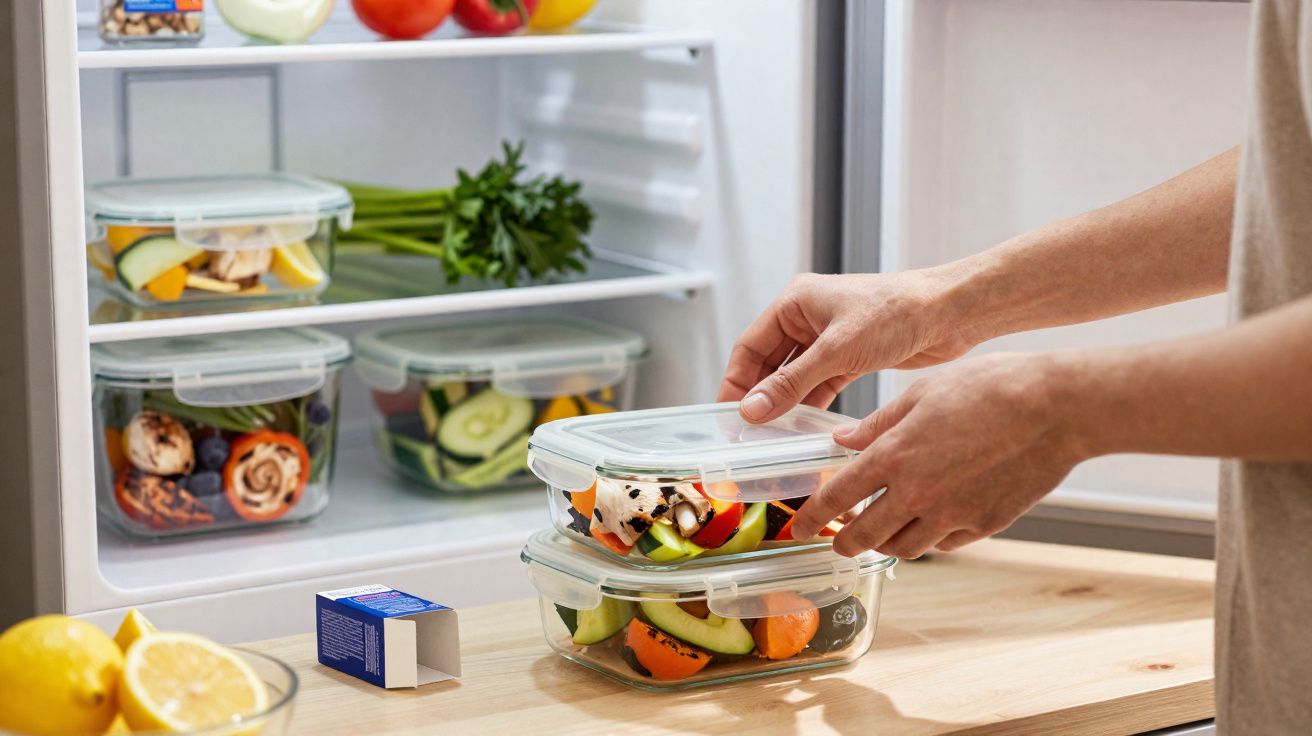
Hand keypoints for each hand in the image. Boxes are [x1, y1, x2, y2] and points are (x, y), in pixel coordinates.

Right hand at [718, 271, 979, 422]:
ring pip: (794, 377)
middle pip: (769, 364)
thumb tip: (752, 410)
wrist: (948, 313)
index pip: (750, 346)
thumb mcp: (837, 350)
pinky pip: (819, 384)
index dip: (736, 382)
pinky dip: (810, 404)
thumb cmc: (895, 313)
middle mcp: (807, 318)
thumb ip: (792, 382)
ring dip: (784, 404)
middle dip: (758, 397)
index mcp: (795, 302)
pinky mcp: (850, 357)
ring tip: (772, 437)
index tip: (728, 416)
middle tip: (747, 433)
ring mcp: (828, 338)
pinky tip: (803, 429)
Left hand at [790, 352, 1087, 557]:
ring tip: (883, 530)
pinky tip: (933, 519)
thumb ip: (878, 423)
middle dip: (845, 543)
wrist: (1056, 408)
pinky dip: (932, 536)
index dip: (812, 518)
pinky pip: (945, 542)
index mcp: (894, 456)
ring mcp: (953, 514)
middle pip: (865, 537)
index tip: (799, 527)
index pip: (837, 497)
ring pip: (905, 548)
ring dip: (887, 543)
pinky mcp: (985, 524)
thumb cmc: (990, 388)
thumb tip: (844, 441)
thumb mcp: (921, 392)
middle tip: (838, 541)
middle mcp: (918, 493)